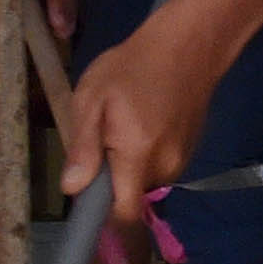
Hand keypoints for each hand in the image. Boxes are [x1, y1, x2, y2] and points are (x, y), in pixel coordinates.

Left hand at [60, 14, 223, 228]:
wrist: (189, 45)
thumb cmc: (133, 65)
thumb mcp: (93, 98)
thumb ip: (83, 147)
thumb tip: (71, 188)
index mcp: (137, 156)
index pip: (125, 214)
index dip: (105, 219)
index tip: (89, 202)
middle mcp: (165, 167)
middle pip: (132, 196)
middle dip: (113, 179)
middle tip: (102, 138)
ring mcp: (182, 160)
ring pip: (145, 180)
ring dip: (130, 165)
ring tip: (124, 124)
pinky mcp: (190, 151)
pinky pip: (160, 165)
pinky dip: (147, 154)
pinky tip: (145, 121)